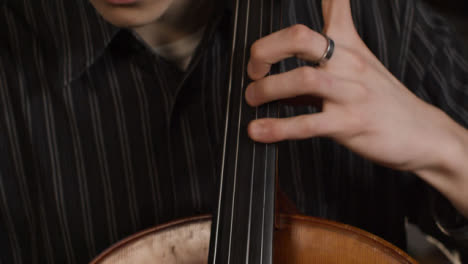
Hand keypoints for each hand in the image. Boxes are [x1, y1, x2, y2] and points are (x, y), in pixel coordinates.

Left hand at [245, 0, 464, 172]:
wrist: (421, 132)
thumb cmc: (382, 99)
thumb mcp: (357, 66)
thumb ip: (321, 60)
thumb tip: (282, 66)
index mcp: (348, 45)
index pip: (333, 5)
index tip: (287, 0)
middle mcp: (348, 62)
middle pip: (300, 37)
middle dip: (265, 51)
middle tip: (254, 69)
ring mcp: (350, 92)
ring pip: (302, 79)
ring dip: (266, 89)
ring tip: (253, 99)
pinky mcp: (350, 123)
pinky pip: (308, 123)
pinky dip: (277, 127)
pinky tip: (259, 130)